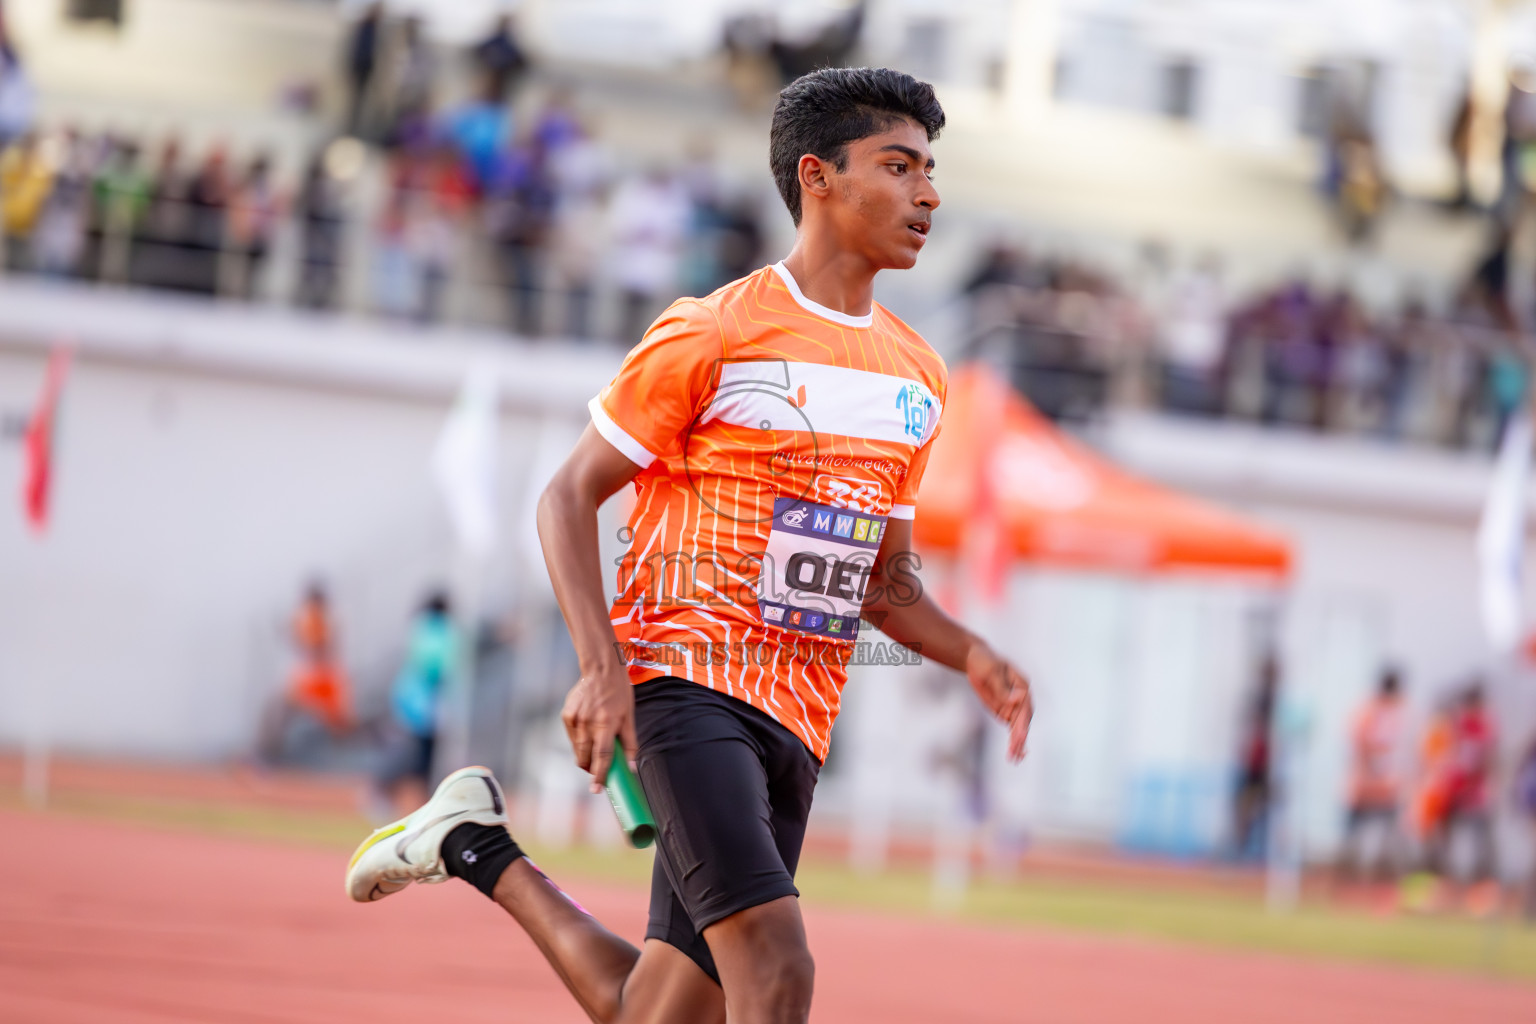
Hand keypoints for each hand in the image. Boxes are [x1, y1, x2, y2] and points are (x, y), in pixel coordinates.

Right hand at [561, 664, 637, 793]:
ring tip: (594, 745)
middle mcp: (588, 723)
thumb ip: (630, 744)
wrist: (600, 670)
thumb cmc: (619, 694)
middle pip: (585, 757)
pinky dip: (579, 740)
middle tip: (596, 769)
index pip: (602, 757)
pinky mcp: (566, 715)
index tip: (596, 790)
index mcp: (606, 725)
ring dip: (584, 755)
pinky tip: (587, 730)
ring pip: (577, 749)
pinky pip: (572, 737)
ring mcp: (575, 719)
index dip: (599, 775)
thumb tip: (631, 768)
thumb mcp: (630, 717)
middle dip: (590, 768)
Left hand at [964, 642, 1032, 761]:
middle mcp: (1021, 697)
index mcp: (1022, 685)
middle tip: (1016, 753)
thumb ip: (1003, 689)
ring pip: (1018, 727)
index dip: (1023, 722)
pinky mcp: (1004, 711)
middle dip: (1020, 737)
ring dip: (1017, 743)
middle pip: (1023, 720)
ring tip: (1015, 759)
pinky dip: (1013, 741)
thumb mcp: (992, 672)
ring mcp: (1013, 706)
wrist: (974, 659)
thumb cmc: (984, 661)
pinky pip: (1010, 728)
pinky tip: (1014, 754)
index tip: (1019, 735)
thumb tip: (1017, 699)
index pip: (1025, 707)